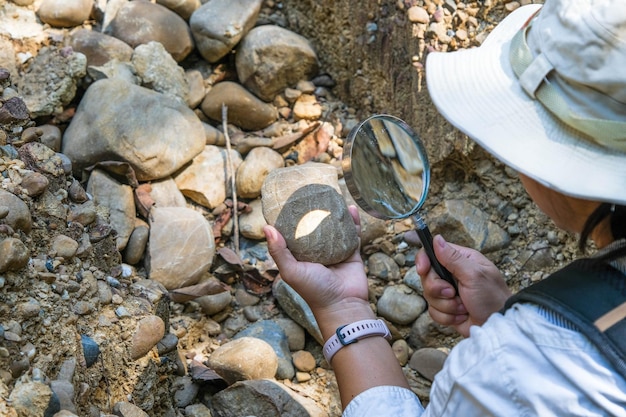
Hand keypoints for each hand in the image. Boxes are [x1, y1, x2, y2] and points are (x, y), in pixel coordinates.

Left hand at [263, 205, 373, 331]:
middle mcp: (317, 252)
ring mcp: (335, 251)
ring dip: (335, 213)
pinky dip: (352, 221)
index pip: (293, 232)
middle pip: (316, 226)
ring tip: (333, 196)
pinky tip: (350, 208)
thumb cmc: (313, 291)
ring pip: (335, 227)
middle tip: (314, 191)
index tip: (291, 199)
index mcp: (300, 255)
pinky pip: (353, 234)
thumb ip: (279, 251)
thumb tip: (266, 227)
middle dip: (315, 211)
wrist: (343, 305)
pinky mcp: (352, 252)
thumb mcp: (291, 271)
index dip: (292, 217)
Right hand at [417, 235, 511, 336]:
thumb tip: (437, 238)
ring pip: (429, 296)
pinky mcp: (446, 308)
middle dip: (438, 289)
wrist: (497, 327)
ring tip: (463, 307)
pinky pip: (433, 311)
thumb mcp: (474, 274)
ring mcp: (448, 292)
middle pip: (427, 277)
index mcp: (461, 260)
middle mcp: (453, 274)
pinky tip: (461, 316)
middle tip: (452, 293)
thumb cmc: (492, 298)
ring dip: (446, 305)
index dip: (423, 260)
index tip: (423, 270)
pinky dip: (447, 316)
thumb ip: (453, 258)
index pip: (432, 253)